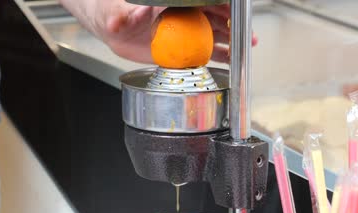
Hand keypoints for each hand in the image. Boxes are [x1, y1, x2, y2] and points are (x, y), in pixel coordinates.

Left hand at [60, 0, 256, 63]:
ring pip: (211, 34)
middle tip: (245, 36)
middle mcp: (180, 15)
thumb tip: (136, 14)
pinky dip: (216, 57)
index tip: (231, 14)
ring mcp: (181, 31)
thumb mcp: (117, 13)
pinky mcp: (178, 47)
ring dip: (229, 42)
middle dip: (231, 25)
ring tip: (243, 49)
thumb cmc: (114, 11)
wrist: (111, 27)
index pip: (199, 3)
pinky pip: (201, 52)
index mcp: (170, 3)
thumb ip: (127, 15)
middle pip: (212, 18)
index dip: (218, 7)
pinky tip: (228, 61)